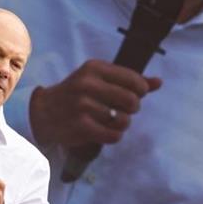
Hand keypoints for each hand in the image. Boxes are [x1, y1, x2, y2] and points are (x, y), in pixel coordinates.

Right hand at [30, 59, 161, 146]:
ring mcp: (82, 105)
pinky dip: (114, 136)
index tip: (133, 96)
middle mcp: (87, 84)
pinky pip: (113, 135)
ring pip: (124, 121)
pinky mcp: (80, 126)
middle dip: (132, 109)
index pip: (134, 80)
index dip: (140, 91)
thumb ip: (129, 80)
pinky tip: (106, 131)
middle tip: (123, 111)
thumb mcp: (99, 79)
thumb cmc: (77, 93)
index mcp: (94, 68)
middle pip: (132, 101)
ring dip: (122, 124)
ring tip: (113, 122)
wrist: (43, 111)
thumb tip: (159, 82)